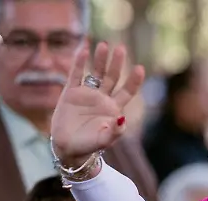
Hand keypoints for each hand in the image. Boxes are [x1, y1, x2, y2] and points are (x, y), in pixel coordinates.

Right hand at [51, 42, 144, 167]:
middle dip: (117, 63)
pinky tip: (83, 50)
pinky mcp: (71, 93)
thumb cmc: (89, 146)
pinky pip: (76, 75)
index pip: (127, 91)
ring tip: (104, 45)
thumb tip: (122, 119)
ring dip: (100, 60)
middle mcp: (102, 98)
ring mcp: (87, 94)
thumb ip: (115, 131)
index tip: (139, 68)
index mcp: (113, 109)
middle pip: (112, 77)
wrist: (68, 148)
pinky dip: (79, 63)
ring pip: (96, 73)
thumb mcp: (104, 140)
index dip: (133, 81)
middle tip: (121, 48)